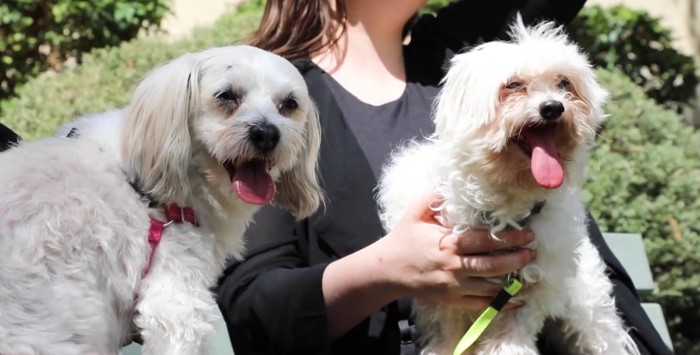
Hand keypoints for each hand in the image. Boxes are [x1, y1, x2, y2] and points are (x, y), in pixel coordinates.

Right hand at [376, 191, 535, 309]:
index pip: (486, 241)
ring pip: (492, 287)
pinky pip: (483, 305)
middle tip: (533, 252)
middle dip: (517, 259)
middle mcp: (455, 267)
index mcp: (449, 244)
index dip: (510, 238)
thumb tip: (449, 181)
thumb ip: (433, 197)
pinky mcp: (453, 300)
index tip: (528, 234)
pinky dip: (502, 304)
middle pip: (494, 265)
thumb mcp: (415, 213)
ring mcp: (455, 287)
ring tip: (530, 274)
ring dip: (514, 282)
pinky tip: (517, 299)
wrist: (387, 271)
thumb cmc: (403, 239)